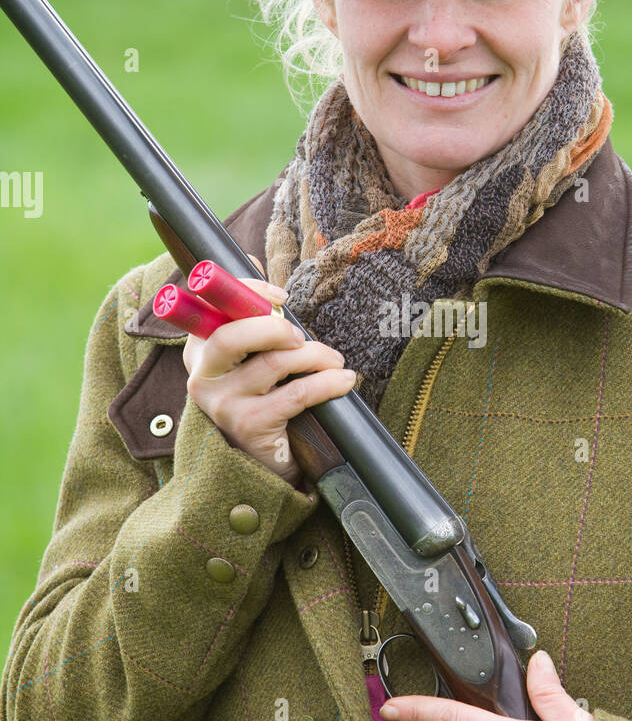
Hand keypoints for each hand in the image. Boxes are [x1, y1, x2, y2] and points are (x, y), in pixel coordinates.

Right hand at [182, 253, 355, 486]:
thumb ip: (249, 312)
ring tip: (336, 360)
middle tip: (301, 333)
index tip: (282, 296)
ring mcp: (221, 404)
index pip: (208, 306)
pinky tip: (344, 381)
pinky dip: (327, 384)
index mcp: (199, 348)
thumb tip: (248, 256)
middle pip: (230, 335)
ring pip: (272, 364)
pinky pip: (295, 395)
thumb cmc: (262, 397)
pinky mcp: (248, 427)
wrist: (262, 464)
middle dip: (273, 325)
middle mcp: (201, 375)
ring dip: (315, 356)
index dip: (245, 292)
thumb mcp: (251, 355)